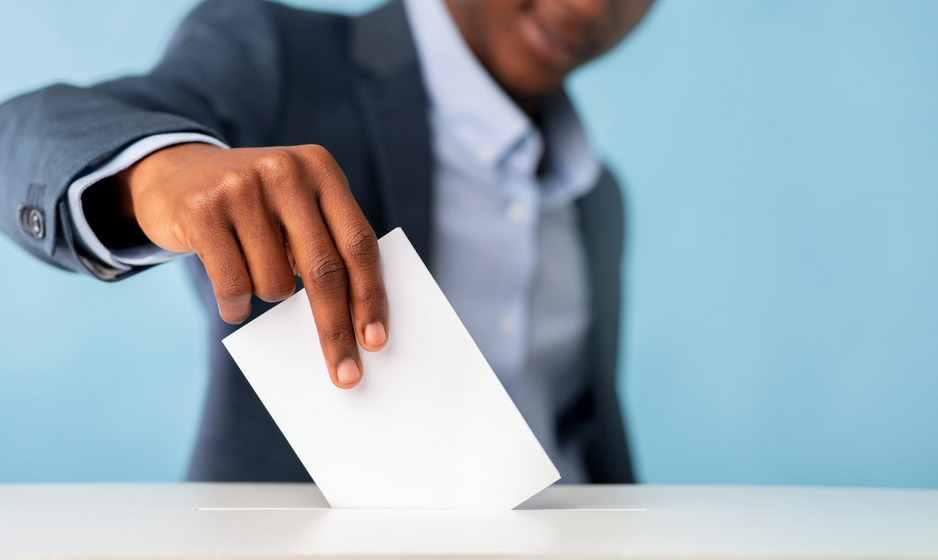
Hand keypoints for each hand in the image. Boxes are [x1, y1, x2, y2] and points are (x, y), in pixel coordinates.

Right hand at [115, 143, 386, 388]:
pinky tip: (233, 301)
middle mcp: (286, 172)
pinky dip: (235, 307)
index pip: (358, 243)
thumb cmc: (256, 206)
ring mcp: (242, 188)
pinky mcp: (203, 211)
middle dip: (335, 330)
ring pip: (276, 283)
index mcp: (321, 169)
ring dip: (269, 297)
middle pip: (325, 269)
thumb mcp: (297, 205)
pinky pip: (233, 285)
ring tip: (255, 274)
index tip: (377, 342)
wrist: (175, 171)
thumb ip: (325, 244)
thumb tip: (353, 326)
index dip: (371, 296)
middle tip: (346, 374)